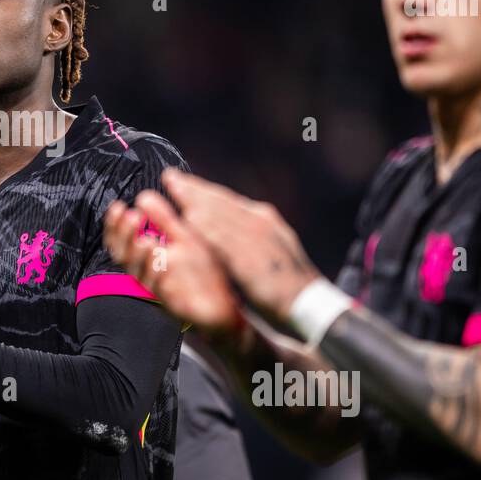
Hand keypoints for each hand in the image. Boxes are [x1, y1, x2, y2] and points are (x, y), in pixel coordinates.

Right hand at [103, 190, 245, 340]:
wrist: (224, 303)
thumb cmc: (201, 270)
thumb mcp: (184, 238)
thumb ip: (164, 219)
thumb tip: (144, 195)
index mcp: (145, 257)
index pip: (120, 241)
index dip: (114, 225)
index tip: (117, 206)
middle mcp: (146, 273)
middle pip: (123, 256)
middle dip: (125, 236)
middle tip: (133, 217)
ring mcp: (158, 289)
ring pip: (139, 274)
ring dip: (140, 256)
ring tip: (147, 240)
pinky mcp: (172, 305)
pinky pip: (160, 292)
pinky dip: (159, 276)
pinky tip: (164, 262)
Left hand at [160, 169, 319, 327]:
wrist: (310, 304)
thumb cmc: (288, 281)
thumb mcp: (270, 250)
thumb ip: (248, 236)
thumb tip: (224, 226)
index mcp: (265, 221)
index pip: (229, 201)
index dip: (203, 190)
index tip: (182, 181)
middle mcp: (261, 224)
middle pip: (222, 202)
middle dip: (194, 188)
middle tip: (170, 176)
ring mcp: (257, 240)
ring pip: (222, 215)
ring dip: (197, 200)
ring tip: (174, 189)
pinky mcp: (252, 260)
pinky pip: (226, 240)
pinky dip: (207, 227)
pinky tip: (190, 220)